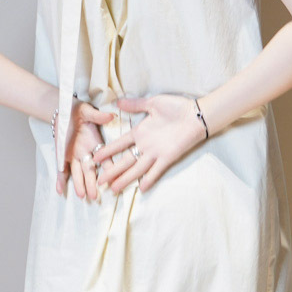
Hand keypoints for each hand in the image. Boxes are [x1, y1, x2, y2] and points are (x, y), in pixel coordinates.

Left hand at [57, 99, 116, 198]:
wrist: (61, 110)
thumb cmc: (77, 110)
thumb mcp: (87, 111)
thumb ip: (98, 116)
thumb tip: (111, 116)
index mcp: (95, 143)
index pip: (105, 159)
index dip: (109, 169)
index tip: (113, 178)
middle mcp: (86, 153)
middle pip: (90, 171)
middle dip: (92, 183)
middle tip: (95, 196)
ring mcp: (74, 157)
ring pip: (78, 174)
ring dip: (80, 185)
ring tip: (82, 196)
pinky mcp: (62, 157)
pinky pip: (62, 170)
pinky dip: (60, 180)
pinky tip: (60, 191)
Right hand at [90, 93, 206, 194]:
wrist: (195, 114)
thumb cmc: (176, 107)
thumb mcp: (152, 103)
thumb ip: (135, 105)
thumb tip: (117, 102)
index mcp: (140, 132)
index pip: (119, 144)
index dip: (107, 151)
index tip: (95, 158)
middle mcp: (145, 145)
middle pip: (125, 161)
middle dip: (112, 171)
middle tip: (100, 182)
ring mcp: (155, 153)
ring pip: (137, 168)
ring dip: (125, 179)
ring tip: (113, 189)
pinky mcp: (167, 157)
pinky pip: (156, 171)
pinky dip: (149, 179)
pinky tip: (141, 189)